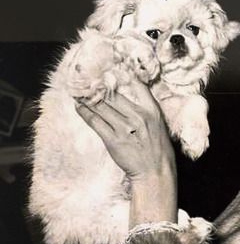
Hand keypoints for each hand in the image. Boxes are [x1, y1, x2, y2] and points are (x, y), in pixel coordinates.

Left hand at [77, 82, 177, 225]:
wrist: (155, 173)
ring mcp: (125, 128)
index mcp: (152, 111)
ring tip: (78, 90)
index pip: (136, 84)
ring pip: (101, 106)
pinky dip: (85, 112)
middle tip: (85, 78)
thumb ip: (147, 112)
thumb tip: (130, 100)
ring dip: (87, 97)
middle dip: (97, 85)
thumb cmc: (158, 151)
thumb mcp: (159, 126)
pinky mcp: (113, 140)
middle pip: (113, 94)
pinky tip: (78, 106)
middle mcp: (138, 116)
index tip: (109, 70)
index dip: (120, 75)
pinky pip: (95, 121)